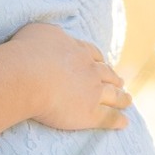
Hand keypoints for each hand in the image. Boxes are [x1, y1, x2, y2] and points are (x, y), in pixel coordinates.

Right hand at [9, 22, 131, 130]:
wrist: (27, 76)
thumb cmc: (27, 52)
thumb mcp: (38, 31)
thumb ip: (50, 32)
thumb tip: (54, 34)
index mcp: (78, 51)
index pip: (93, 55)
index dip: (99, 60)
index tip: (103, 64)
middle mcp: (89, 70)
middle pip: (107, 74)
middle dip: (114, 78)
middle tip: (120, 82)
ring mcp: (92, 92)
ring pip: (113, 95)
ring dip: (122, 98)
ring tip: (128, 101)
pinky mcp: (90, 113)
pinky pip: (108, 118)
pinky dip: (118, 121)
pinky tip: (124, 123)